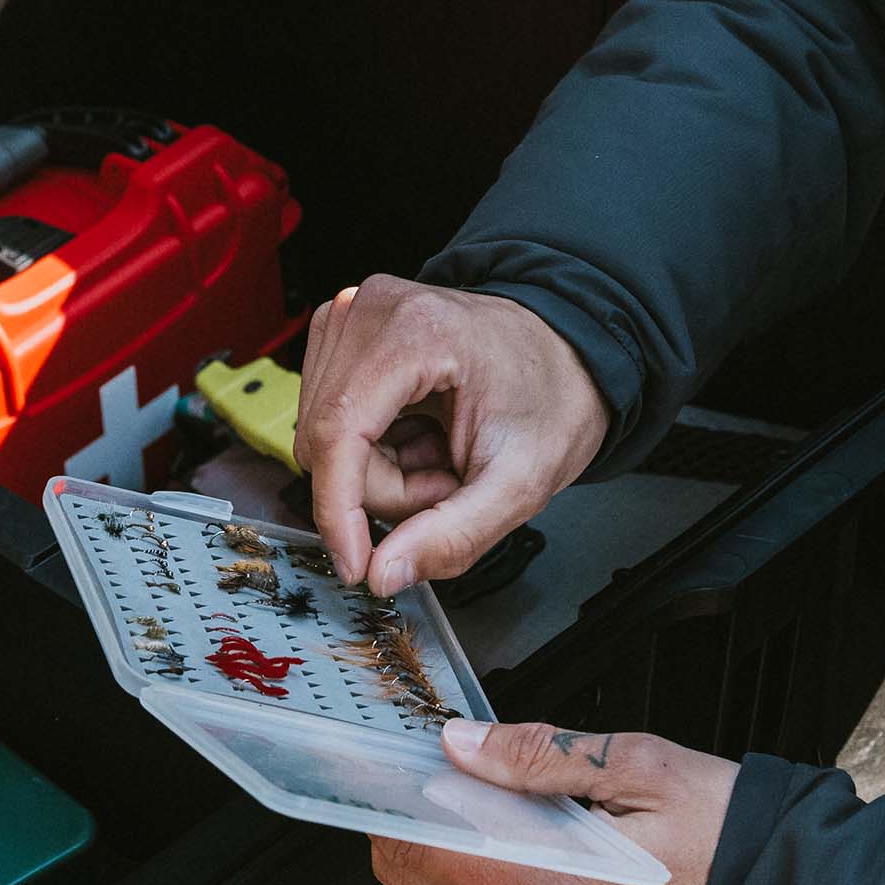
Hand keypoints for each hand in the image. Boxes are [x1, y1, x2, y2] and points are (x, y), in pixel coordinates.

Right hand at [293, 277, 609, 593]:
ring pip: (321, 437)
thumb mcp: (521, 481)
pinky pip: (328, 420)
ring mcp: (350, 317)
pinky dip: (372, 450)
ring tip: (440, 455)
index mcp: (414, 330)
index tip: (353, 565)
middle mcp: (367, 311)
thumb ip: (454, 536)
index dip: (337, 509)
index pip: (337, 430)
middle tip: (448, 483)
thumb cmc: (550, 395)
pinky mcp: (343, 335)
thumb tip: (383, 573)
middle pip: (327, 440)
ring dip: (379, 472)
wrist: (562, 352)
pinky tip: (420, 438)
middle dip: (384, 489)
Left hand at [372, 721, 738, 884]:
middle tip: (435, 766)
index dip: (396, 798)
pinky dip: (481, 872)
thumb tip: (462, 743)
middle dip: (412, 820)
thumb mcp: (637, 766)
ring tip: (481, 790)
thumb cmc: (730, 841)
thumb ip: (537, 753)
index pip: (419, 851)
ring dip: (446, 845)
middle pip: (418, 881)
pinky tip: (513, 830)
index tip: (396, 759)